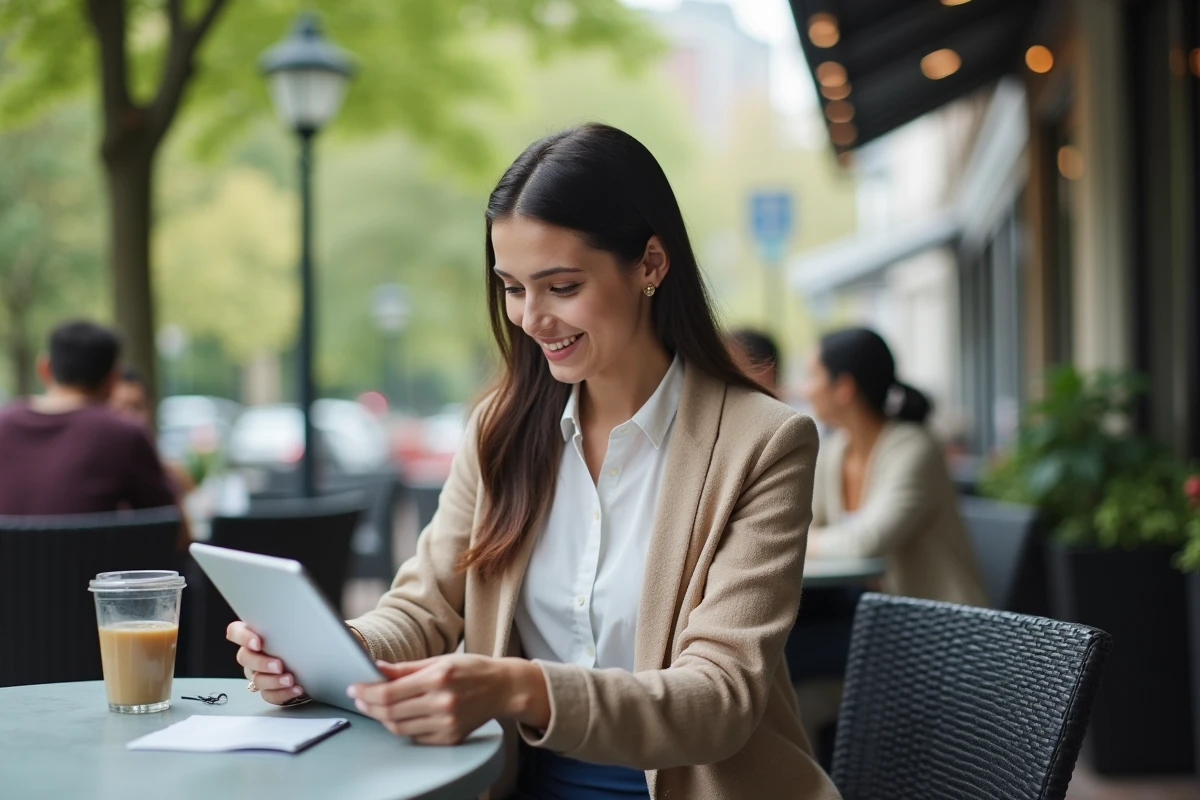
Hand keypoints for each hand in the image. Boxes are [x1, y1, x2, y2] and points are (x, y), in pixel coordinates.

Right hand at [226, 620, 307, 705]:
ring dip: (273, 681)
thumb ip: (287, 622)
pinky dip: (283, 693)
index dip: (242, 637)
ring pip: (256, 680)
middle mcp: (252, 655)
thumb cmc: (300, 639)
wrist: (314, 663)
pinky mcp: (268, 690)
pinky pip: (269, 695)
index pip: (235, 632)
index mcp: (254, 635)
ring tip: (290, 679)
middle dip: (261, 663)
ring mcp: (257, 673)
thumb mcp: (293, 627)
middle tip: (278, 665)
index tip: (257, 642)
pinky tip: (296, 688)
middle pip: (244, 658)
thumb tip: (299, 613)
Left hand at [348, 655, 548, 744]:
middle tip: (359, 699)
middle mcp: (442, 704)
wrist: (503, 688)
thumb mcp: (440, 660)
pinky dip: (402, 727)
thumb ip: (406, 668)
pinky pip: (415, 737)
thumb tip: (376, 668)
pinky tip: (398, 716)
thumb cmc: (471, 669)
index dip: (367, 692)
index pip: (390, 692)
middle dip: (369, 706)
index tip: (354, 688)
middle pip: (391, 712)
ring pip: (400, 728)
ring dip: (382, 718)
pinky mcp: (450, 738)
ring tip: (375, 707)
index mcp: (438, 679)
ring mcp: (447, 724)